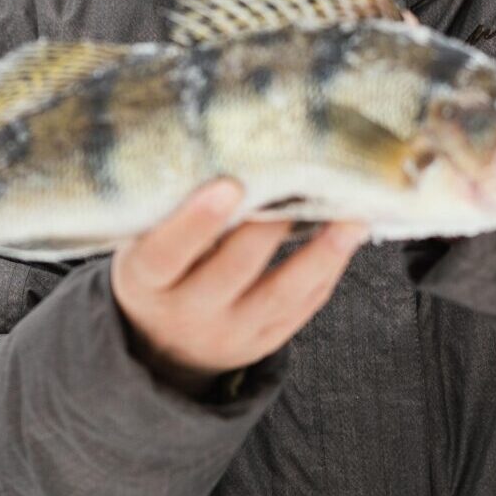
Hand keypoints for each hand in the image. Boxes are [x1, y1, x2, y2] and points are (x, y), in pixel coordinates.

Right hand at [109, 178, 367, 397]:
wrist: (162, 344)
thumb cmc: (157, 270)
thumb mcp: (142, 244)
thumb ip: (170, 211)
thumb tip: (224, 151)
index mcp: (147, 281)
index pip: (166, 254)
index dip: (195, 222)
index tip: (228, 186)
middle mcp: (187, 312)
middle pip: (232, 270)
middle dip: (269, 228)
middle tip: (302, 182)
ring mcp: (230, 332)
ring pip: (280, 294)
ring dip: (321, 254)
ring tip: (352, 217)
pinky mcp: (264, 340)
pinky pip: (301, 306)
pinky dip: (327, 269)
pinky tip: (347, 237)